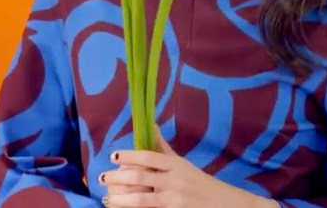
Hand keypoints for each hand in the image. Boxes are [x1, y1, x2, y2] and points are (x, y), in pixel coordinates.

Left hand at [100, 124, 279, 207]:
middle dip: (118, 178)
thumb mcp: (183, 164)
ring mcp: (174, 199)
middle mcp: (175, 180)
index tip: (114, 156)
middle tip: (103, 178)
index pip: (150, 156)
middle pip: (141, 177)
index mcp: (177, 164)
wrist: (224, 204)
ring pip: (141, 198)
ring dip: (120, 198)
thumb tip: (150, 126)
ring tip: (107, 197)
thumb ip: (164, 148)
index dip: (130, 156)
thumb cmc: (200, 183)